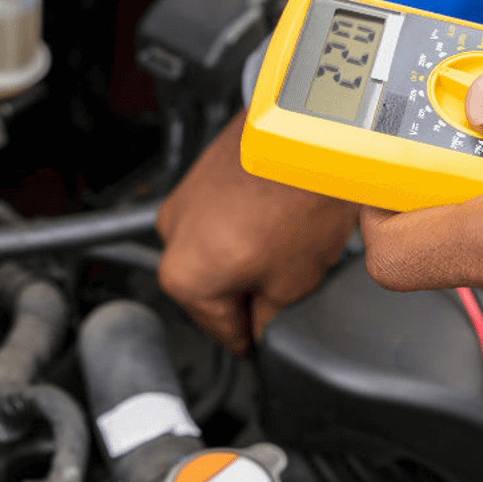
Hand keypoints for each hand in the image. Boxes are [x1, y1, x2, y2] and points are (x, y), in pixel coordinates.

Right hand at [157, 112, 358, 353]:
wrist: (310, 136)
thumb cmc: (300, 200)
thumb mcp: (293, 284)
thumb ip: (267, 319)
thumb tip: (260, 328)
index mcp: (186, 278)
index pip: (221, 331)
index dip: (250, 342)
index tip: (262, 346)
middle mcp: (172, 238)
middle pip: (211, 290)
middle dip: (246, 295)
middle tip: (286, 293)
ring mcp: (183, 201)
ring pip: (214, 253)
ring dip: (243, 259)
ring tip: (287, 249)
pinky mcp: (200, 175)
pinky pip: (219, 219)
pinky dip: (242, 227)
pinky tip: (278, 222)